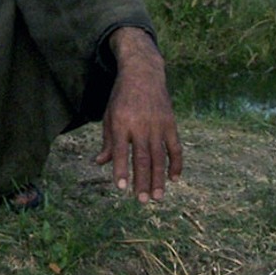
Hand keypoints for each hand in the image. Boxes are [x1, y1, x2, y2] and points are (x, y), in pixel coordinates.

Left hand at [95, 26, 183, 201]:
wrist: (143, 74)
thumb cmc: (121, 97)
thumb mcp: (109, 116)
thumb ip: (107, 141)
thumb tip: (100, 162)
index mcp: (121, 123)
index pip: (120, 151)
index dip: (121, 170)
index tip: (121, 188)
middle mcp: (140, 125)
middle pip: (142, 158)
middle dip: (142, 181)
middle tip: (141, 200)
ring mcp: (158, 125)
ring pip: (159, 157)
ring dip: (159, 178)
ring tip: (157, 197)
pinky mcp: (171, 123)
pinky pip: (175, 148)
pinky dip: (176, 163)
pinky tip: (174, 178)